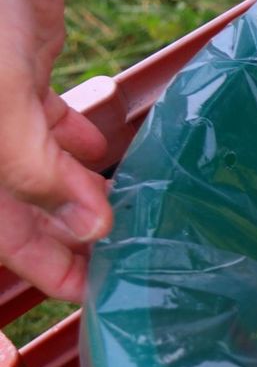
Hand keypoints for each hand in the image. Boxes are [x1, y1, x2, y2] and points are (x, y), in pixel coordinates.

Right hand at [0, 0, 110, 302]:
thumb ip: (33, 166)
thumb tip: (87, 225)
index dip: (38, 268)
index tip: (89, 294)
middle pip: (18, 209)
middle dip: (67, 241)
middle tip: (124, 266)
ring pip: (39, 169)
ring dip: (81, 196)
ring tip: (128, 222)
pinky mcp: (21, 72)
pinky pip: (49, 124)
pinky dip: (80, 146)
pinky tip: (106, 160)